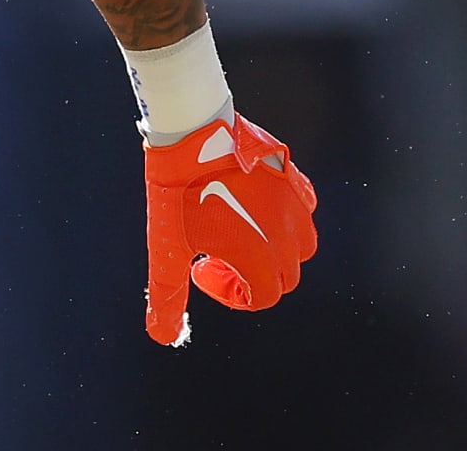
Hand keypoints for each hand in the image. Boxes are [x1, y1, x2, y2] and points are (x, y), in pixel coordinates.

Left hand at [144, 112, 317, 345]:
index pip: (262, 296)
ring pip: (301, 247)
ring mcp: (294, 206)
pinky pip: (303, 212)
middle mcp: (286, 235)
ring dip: (273, 252)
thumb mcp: (167, 247)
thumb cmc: (179, 190)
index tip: (202, 270)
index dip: (231, 293)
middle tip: (216, 254)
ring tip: (236, 233)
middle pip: (283, 277)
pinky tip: (253, 207)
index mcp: (259, 257)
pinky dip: (285, 221)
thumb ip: (168, 294)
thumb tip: (163, 334)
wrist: (192, 131)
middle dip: (252, 277)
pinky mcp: (294, 180)